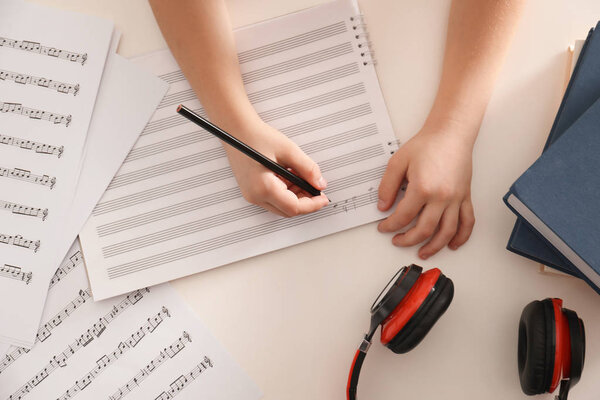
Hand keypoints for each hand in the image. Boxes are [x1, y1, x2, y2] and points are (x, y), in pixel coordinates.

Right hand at [224, 118, 328, 216]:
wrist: (236, 129)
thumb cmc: (256, 137)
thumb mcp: (288, 150)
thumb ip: (307, 169)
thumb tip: (319, 183)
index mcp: (263, 187)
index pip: (294, 207)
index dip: (312, 205)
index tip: (323, 198)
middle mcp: (255, 196)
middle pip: (287, 210)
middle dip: (305, 201)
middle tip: (316, 187)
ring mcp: (251, 195)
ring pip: (281, 206)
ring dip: (296, 196)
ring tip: (302, 177)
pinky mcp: (251, 190)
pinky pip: (273, 199)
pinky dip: (286, 192)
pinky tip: (291, 177)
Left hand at [377, 120, 475, 258]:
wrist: (450, 134)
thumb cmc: (427, 145)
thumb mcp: (398, 162)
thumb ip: (387, 186)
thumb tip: (383, 206)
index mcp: (423, 188)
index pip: (403, 216)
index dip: (391, 225)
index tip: (384, 227)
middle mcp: (442, 197)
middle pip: (425, 229)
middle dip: (408, 240)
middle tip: (398, 241)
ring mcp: (456, 198)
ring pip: (447, 231)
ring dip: (435, 246)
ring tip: (423, 252)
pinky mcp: (465, 197)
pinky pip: (467, 221)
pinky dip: (462, 236)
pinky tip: (452, 244)